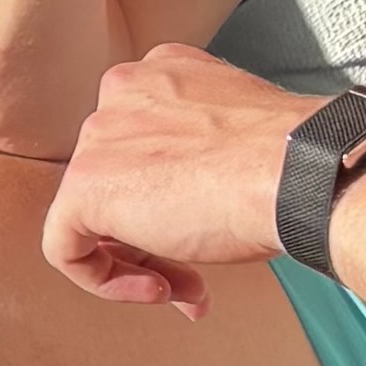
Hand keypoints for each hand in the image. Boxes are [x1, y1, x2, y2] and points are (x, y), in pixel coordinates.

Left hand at [42, 46, 326, 316]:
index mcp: (161, 74)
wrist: (299, 173)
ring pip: (93, 216)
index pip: (142, 147)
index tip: (207, 228)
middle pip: (118, 182)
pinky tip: (158, 291)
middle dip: (157, 240)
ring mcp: (99, 138)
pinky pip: (66, 247)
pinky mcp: (84, 186)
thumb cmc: (289, 163)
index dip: (170, 201)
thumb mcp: (238, 144)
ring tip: (187, 291)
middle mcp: (121, 94)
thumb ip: (199, 157)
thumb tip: (188, 206)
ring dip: (142, 264)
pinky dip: (103, 281)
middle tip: (197, 275)